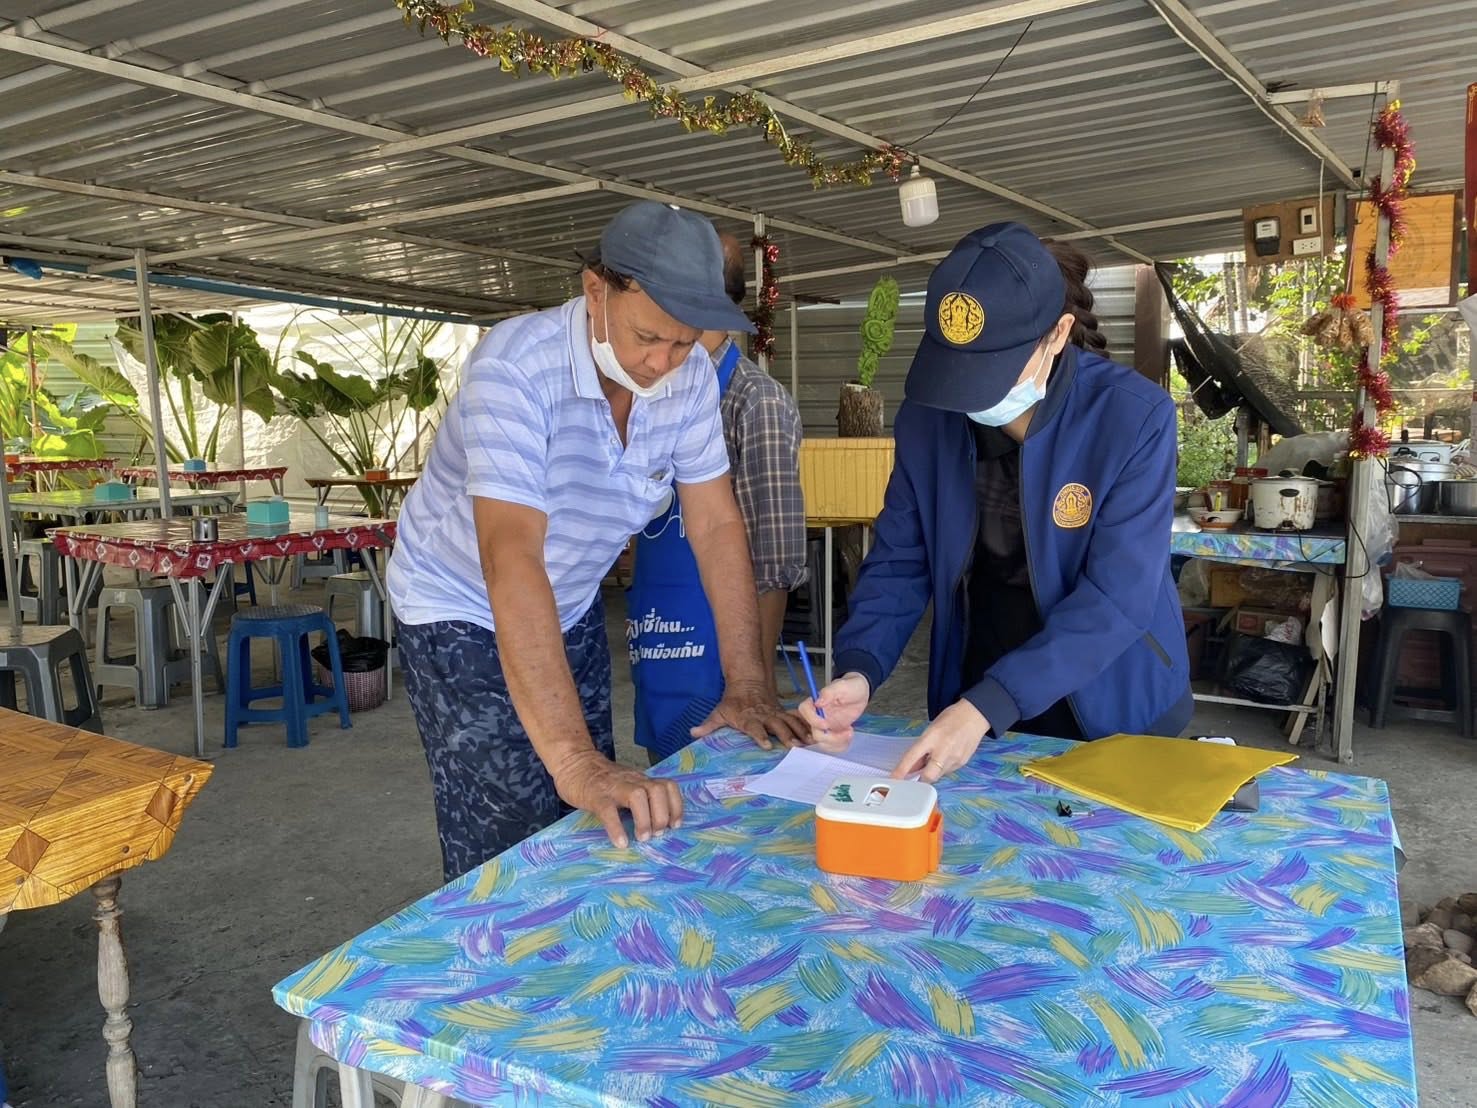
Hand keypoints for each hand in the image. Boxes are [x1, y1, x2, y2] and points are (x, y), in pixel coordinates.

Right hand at [550, 749, 682, 847]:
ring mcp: (613, 787)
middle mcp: (631, 781)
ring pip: (638, 796)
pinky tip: (621, 842)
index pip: (667, 786)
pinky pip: (608, 810)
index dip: (676, 806)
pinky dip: (617, 828)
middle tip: (657, 834)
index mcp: (640, 780)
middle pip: (657, 790)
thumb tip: (655, 825)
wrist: (573, 763)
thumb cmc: (600, 780)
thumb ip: (640, 798)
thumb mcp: (626, 784)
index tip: (675, 825)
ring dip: (645, 820)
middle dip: (662, 815)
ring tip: (642, 838)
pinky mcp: (595, 796)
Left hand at [691, 680, 808, 749]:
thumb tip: (693, 733)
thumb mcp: (719, 712)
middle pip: (776, 725)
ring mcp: (775, 713)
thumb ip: (708, 725)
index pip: (754, 728)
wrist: (747, 682)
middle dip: (786, 735)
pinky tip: (815, 734)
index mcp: (748, 718)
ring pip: (789, 722)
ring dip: (799, 731)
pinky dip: (805, 725)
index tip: (767, 745)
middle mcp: (764, 716)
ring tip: (808, 743)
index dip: (760, 736)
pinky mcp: (783, 712)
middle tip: (794, 746)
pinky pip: (796, 718)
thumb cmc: (732, 702)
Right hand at [796, 672, 870, 751]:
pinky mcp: (833, 733)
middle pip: (815, 732)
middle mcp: (818, 715)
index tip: (826, 724)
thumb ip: (829, 692)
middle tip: (848, 731)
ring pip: (823, 742)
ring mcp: (825, 726)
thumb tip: (818, 702)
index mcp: (817, 702)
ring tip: (850, 733)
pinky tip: (849, 734)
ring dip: (837, 743)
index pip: (804, 711)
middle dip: (831, 737)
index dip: (812, 720)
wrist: (860, 693)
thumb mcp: (843, 686)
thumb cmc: (852, 686)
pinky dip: (841, 745)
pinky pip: (832, 746)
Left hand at [892, 699, 989, 782]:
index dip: (901, 771)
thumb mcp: (931, 730)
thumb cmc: (951, 719)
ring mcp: (955, 758)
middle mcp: (943, 750)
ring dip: (931, 772)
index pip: (912, 758)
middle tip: (915, 777)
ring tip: (934, 757)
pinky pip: (947, 771)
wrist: (975, 715)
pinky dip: (941, 768)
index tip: (893, 780)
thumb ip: (921, 749)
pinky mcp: (962, 763)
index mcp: (931, 737)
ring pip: (938, 775)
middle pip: (928, 776)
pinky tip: (944, 756)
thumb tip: (911, 767)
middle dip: (920, 779)